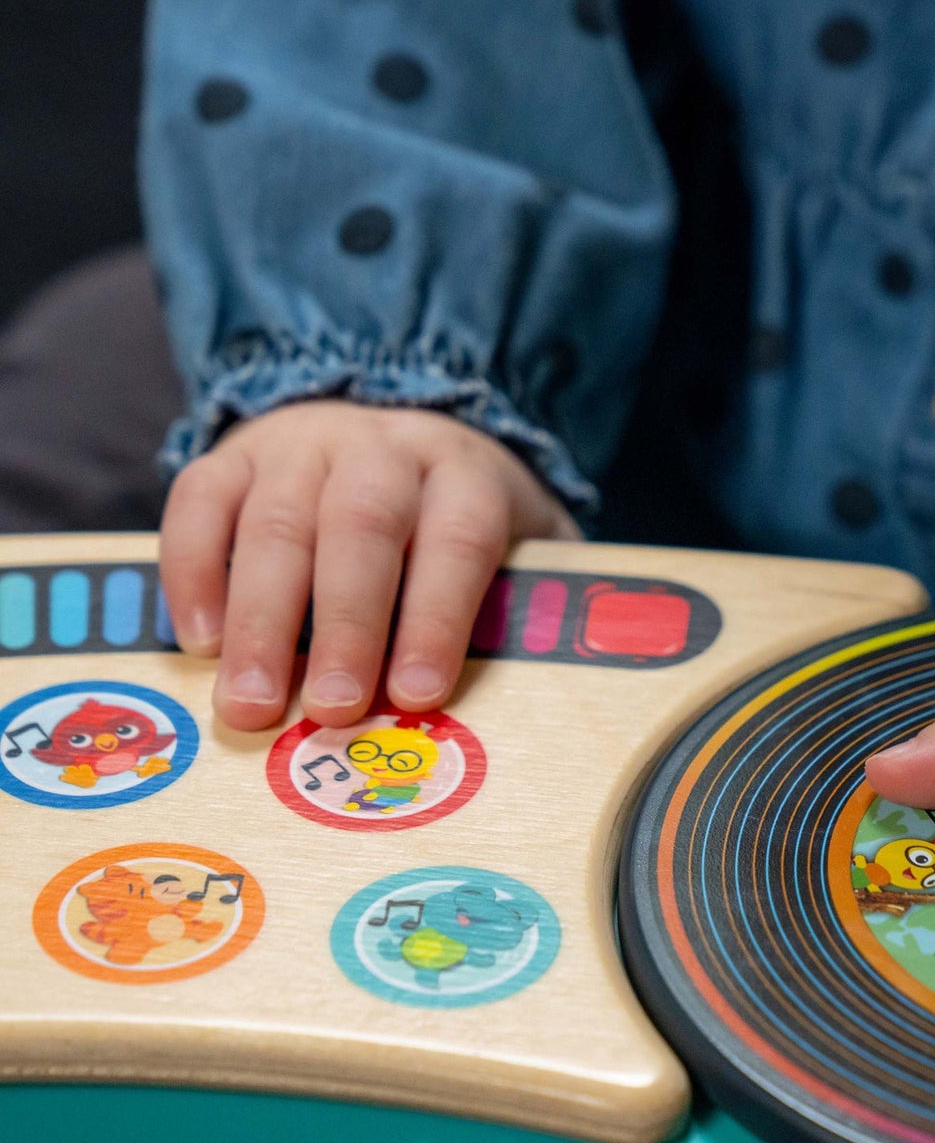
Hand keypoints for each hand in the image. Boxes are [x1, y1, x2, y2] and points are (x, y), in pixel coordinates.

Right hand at [160, 400, 578, 730]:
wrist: (390, 434)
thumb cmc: (458, 524)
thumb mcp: (519, 546)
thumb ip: (526, 606)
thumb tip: (533, 696)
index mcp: (463, 473)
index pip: (458, 538)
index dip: (438, 618)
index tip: (420, 695)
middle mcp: (382, 449)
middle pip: (361, 527)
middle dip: (346, 625)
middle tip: (331, 708)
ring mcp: (301, 445)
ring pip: (275, 522)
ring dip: (260, 620)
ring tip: (251, 703)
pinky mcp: (233, 455)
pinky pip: (199, 502)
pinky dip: (193, 573)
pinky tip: (200, 644)